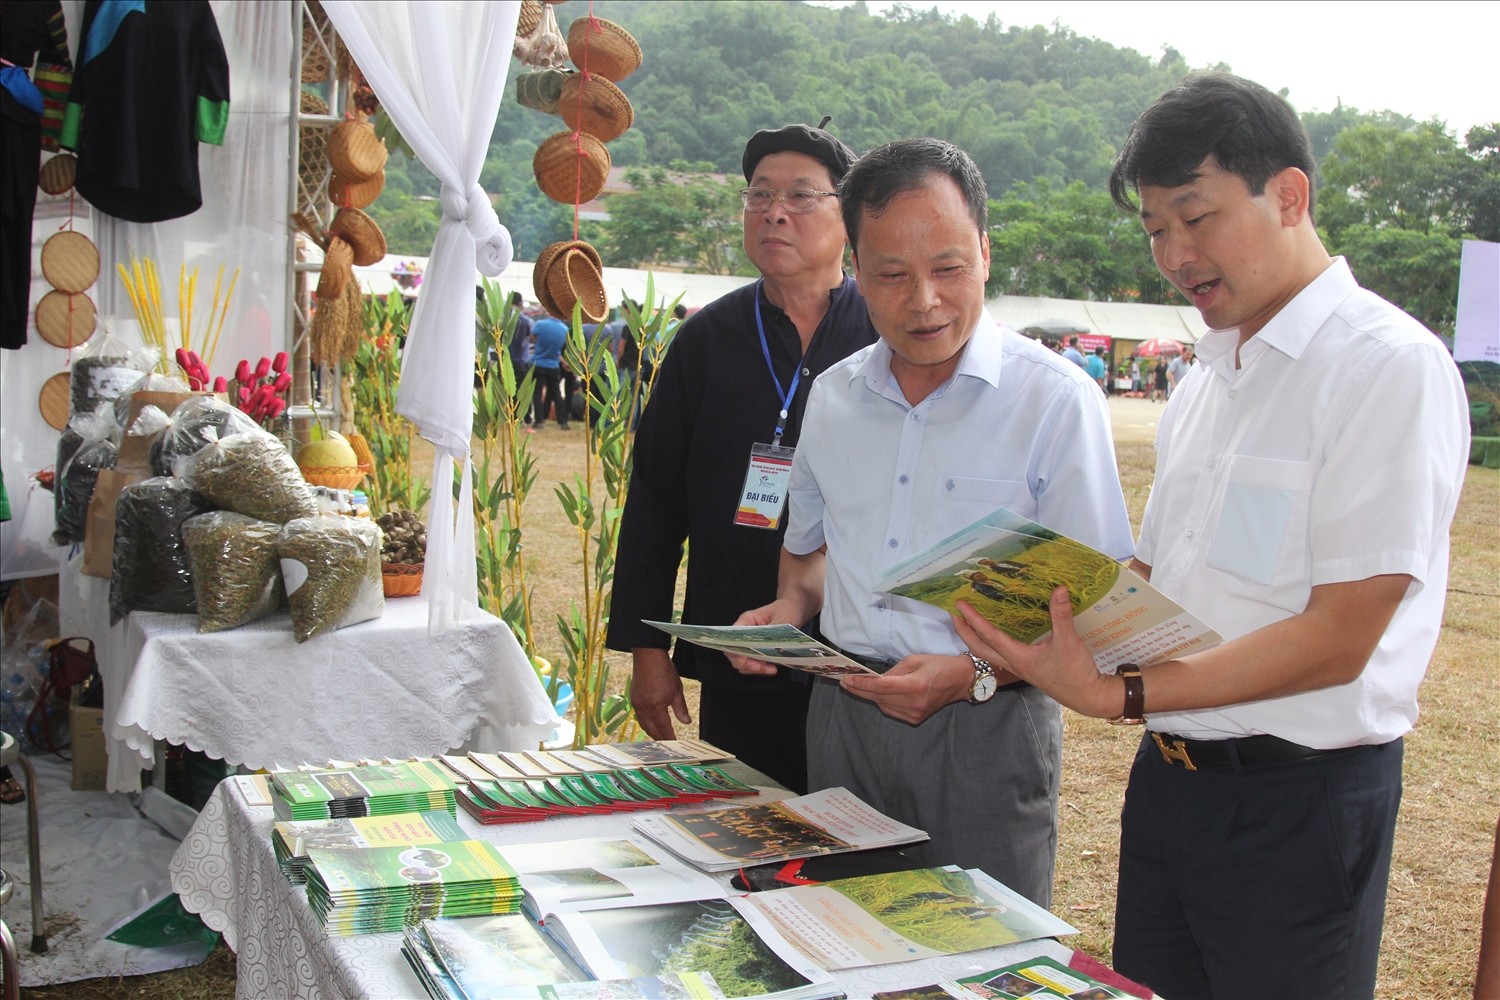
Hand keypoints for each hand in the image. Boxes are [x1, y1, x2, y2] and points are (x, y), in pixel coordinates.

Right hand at [629, 648, 690, 739]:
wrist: (648, 657)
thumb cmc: (664, 671)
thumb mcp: (677, 690)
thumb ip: (681, 709)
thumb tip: (686, 723)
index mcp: (656, 707)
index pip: (664, 728)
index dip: (670, 737)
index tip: (675, 744)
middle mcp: (644, 708)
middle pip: (652, 730)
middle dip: (660, 738)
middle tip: (668, 744)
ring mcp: (636, 704)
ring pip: (644, 725)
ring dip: (652, 732)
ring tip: (660, 737)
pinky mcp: (633, 699)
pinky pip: (639, 717)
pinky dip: (645, 723)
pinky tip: (651, 723)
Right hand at [724, 602, 799, 676]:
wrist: (794, 609)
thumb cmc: (787, 609)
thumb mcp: (784, 619)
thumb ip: (774, 634)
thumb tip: (770, 648)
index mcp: (746, 621)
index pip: (732, 640)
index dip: (738, 653)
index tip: (751, 661)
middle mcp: (744, 632)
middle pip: (734, 653)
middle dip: (747, 664)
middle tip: (764, 668)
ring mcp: (749, 642)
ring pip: (742, 661)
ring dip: (754, 668)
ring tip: (771, 669)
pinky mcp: (757, 649)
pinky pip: (752, 662)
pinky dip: (759, 668)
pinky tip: (772, 668)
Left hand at [837, 653, 972, 724]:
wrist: (962, 681)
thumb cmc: (940, 665)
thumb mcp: (915, 659)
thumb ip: (894, 671)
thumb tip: (875, 678)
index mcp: (915, 685)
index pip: (881, 687)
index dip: (861, 683)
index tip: (846, 679)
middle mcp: (914, 703)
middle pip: (878, 698)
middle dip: (859, 690)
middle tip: (844, 681)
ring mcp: (915, 714)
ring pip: (883, 706)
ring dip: (870, 696)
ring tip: (857, 685)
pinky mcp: (915, 719)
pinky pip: (891, 711)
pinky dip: (882, 702)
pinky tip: (877, 693)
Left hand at [952, 587, 1119, 718]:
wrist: (1087, 696)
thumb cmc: (1075, 672)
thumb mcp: (1068, 641)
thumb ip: (1061, 615)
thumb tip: (1059, 589)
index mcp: (1018, 657)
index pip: (989, 636)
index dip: (973, 619)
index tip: (960, 605)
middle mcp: (1013, 664)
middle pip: (978, 649)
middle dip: (964, 632)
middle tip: (953, 614)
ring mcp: (1019, 668)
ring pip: (987, 655)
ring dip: (974, 639)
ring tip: (967, 624)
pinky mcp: (1027, 670)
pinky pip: (1000, 656)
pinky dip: (990, 645)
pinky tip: (996, 637)